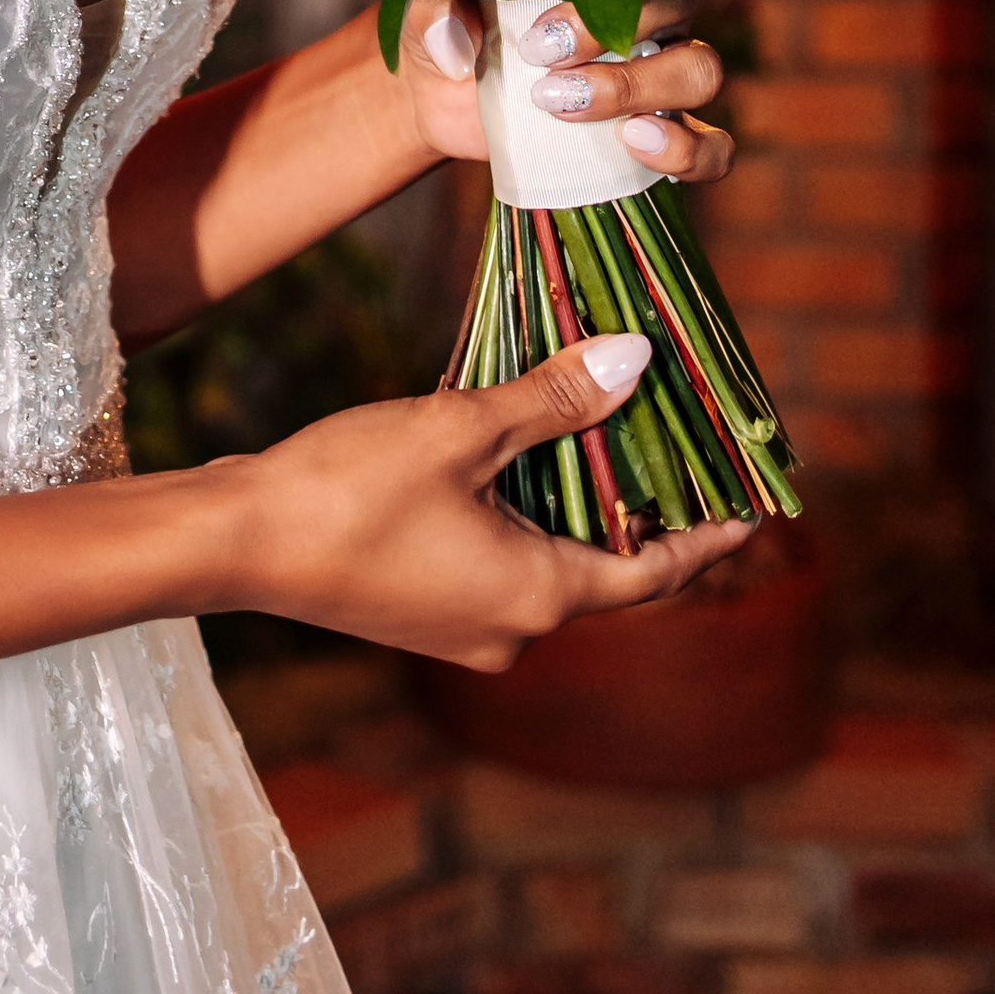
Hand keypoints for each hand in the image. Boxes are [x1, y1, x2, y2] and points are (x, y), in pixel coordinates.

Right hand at [210, 332, 753, 666]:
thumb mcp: (460, 430)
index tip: (755, 507)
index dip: (708, 535)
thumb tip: (635, 362)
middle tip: (674, 438)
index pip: (654, 573)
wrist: (239, 542)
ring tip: (597, 426)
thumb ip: (552, 400)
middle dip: (637, 502)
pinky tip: (509, 447)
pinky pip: (501, 562)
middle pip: (604, 567)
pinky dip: (522, 510)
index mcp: (538, 598)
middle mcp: (512, 631)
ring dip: (573, 500)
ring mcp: (464, 627)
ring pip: (549, 560)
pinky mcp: (424, 610)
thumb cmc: (349, 488)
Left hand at [396, 0, 732, 186]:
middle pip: (679, 4)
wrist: (441, 99)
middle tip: (543, 72)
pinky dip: (691, 150)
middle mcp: (644, 13)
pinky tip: (637, 147)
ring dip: (645, 90)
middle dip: (616, 38)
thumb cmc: (449, 34)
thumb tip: (461, 41)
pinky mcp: (659, 137)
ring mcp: (659, 76)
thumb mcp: (428, 16)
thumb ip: (435, 12)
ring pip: (700, 70)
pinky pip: (712, 146)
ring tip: (572, 109)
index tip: (536, 35)